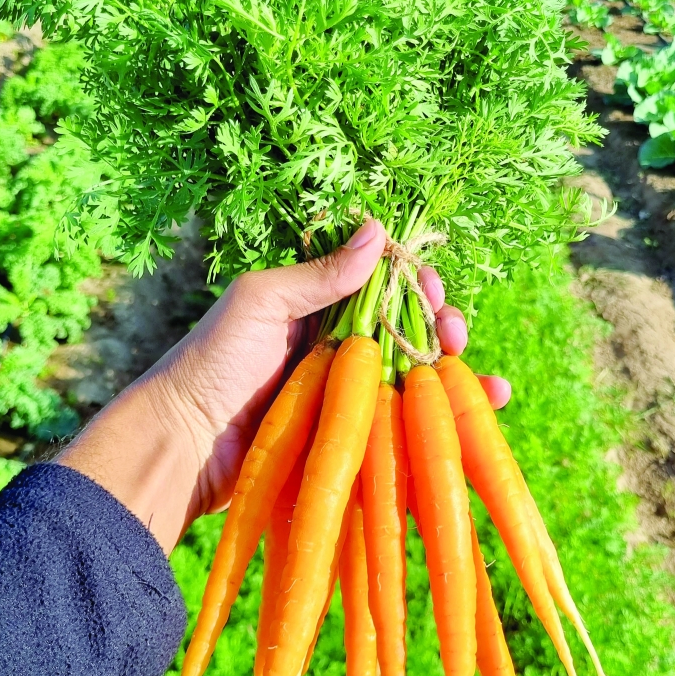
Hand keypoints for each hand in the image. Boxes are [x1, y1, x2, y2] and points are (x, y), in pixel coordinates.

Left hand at [58, 219, 510, 553]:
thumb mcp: (261, 301)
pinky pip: (404, 425)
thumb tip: (379, 231)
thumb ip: (320, 274)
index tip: (432, 291)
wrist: (184, 444)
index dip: (415, 284)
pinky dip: (445, 421)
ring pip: (415, 379)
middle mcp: (338, 348)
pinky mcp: (351, 438)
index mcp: (317, 307)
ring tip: (490, 385)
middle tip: (455, 334)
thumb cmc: (212, 362)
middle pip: (409, 331)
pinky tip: (480, 415)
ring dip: (457, 376)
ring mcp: (347, 395)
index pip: (383, 285)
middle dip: (443, 328)